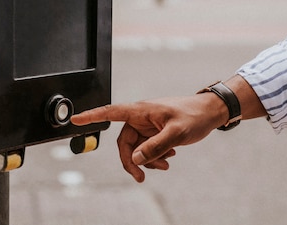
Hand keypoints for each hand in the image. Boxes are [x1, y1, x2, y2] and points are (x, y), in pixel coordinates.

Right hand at [71, 94, 227, 182]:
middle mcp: (141, 117)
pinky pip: (146, 148)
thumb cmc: (194, 115)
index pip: (111, 112)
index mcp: (141, 110)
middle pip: (124, 142)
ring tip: (166, 163)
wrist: (210, 113)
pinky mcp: (155, 132)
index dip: (92, 116)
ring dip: (147, 159)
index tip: (75, 119)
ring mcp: (147, 125)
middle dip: (132, 160)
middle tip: (141, 176)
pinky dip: (155, 156)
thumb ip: (155, 146)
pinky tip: (169, 158)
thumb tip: (136, 159)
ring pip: (136, 148)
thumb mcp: (176, 133)